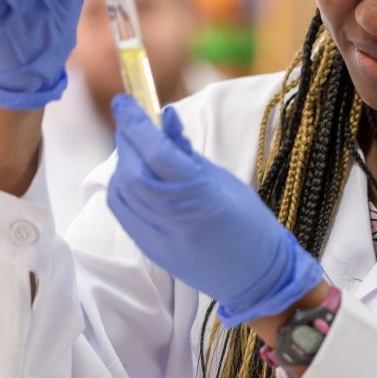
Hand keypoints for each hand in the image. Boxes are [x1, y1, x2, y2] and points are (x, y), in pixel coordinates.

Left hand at [107, 95, 323, 326]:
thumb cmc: (250, 222)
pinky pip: (122, 211)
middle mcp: (175, 216)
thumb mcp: (222, 180)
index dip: (135, 124)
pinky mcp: (150, 249)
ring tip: (135, 148)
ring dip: (122, 163)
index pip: (156, 152)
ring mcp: (159, 236)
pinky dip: (121, 187)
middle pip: (132, 171)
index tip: (124, 101)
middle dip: (126, 141)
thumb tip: (164, 118)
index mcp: (201, 194)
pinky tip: (133, 176)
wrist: (256, 276)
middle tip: (131, 122)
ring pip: (121, 191)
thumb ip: (186, 151)